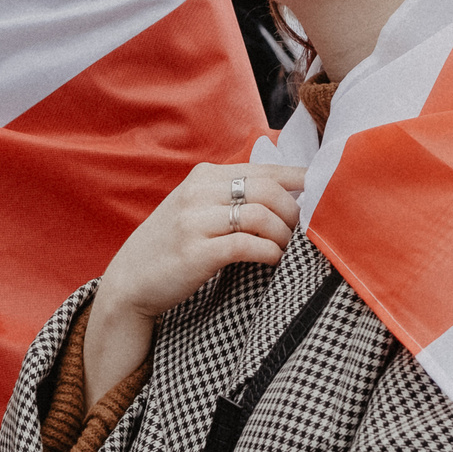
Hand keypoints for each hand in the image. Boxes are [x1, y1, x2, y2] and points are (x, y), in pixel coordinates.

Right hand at [85, 163, 305, 396]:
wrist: (129, 282)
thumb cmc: (172, 247)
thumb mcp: (198, 210)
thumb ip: (233, 197)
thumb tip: (292, 196)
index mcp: (204, 176)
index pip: (264, 168)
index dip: (299, 180)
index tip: (323, 192)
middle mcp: (198, 192)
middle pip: (267, 189)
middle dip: (295, 211)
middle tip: (304, 232)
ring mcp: (194, 221)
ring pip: (259, 215)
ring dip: (284, 234)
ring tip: (288, 249)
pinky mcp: (195, 252)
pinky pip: (246, 245)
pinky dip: (269, 253)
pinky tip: (274, 261)